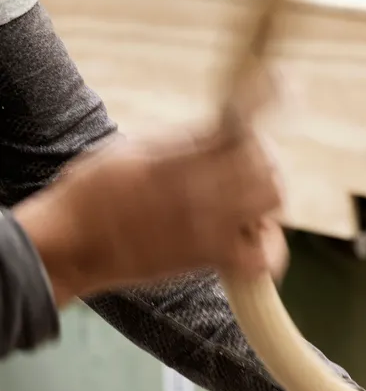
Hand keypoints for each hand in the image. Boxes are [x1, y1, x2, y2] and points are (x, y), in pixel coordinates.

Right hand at [12, 125, 286, 304]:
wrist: (69, 246)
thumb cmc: (90, 194)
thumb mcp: (132, 151)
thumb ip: (181, 143)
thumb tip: (219, 131)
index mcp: (178, 159)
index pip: (241, 137)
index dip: (252, 133)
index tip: (247, 134)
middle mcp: (199, 192)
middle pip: (267, 169)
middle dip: (265, 163)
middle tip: (249, 168)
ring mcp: (209, 228)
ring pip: (272, 205)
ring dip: (268, 199)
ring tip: (248, 203)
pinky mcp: (209, 259)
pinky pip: (262, 259)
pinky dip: (267, 249)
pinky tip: (250, 238)